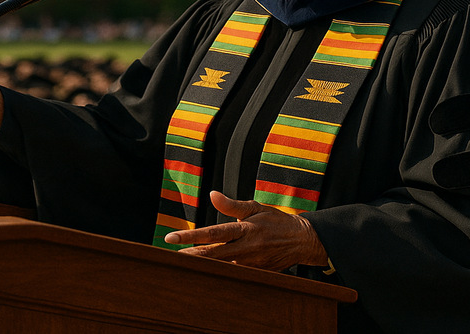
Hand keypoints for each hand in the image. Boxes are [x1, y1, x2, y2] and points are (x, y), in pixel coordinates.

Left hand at [163, 191, 328, 270]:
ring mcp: (249, 264)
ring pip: (219, 267)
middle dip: (188, 256)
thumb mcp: (255, 208)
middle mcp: (245, 249)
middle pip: (210, 255)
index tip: (170, 238)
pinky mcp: (253, 274)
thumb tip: (212, 195)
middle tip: (167, 256)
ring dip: (199, 265)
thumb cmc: (275, 221)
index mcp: (244, 229)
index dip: (190, 237)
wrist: (301, 241)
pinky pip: (231, 273)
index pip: (212, 233)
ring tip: (179, 263)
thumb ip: (232, 204)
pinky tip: (201, 271)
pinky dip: (216, 271)